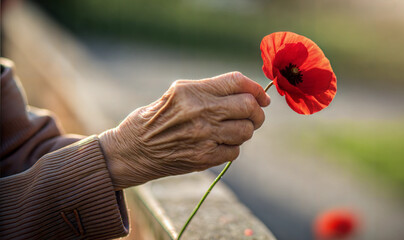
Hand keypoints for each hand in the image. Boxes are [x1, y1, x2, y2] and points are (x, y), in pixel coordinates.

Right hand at [99, 72, 269, 189]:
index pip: (237, 82)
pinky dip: (232, 148)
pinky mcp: (203, 157)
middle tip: (254, 116)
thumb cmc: (156, 118)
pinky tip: (218, 145)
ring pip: (245, 130)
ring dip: (245, 131)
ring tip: (232, 131)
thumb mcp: (177, 93)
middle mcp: (199, 110)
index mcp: (192, 90)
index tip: (263, 97)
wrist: (133, 149)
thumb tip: (249, 93)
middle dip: (257, 112)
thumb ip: (210, 90)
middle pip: (248, 106)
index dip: (256, 88)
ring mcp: (202, 135)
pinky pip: (234, 151)